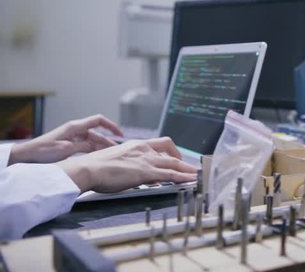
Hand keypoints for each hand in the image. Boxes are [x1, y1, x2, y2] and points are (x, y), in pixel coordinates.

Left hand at [9, 114, 122, 164]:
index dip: (111, 126)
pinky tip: (97, 158)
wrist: (27, 156)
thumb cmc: (43, 151)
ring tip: (110, 156)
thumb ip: (84, 145)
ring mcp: (72, 137)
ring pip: (92, 140)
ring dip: (101, 147)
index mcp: (75, 127)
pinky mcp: (69, 145)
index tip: (120, 134)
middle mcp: (75, 130)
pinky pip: (85, 146)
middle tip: (117, 150)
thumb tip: (98, 145)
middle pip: (97, 133)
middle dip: (108, 140)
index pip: (99, 121)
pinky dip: (92, 150)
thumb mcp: (67, 149)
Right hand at [55, 137, 197, 192]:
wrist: (87, 168)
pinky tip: (190, 181)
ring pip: (173, 163)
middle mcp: (143, 149)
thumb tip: (137, 173)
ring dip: (187, 170)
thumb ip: (128, 163)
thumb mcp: (115, 160)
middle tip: (190, 169)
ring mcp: (146, 160)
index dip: (171, 151)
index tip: (176, 158)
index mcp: (135, 145)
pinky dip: (182, 177)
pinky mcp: (146, 172)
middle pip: (170, 153)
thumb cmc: (95, 167)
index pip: (160, 144)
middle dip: (183, 161)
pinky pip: (170, 174)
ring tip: (197, 175)